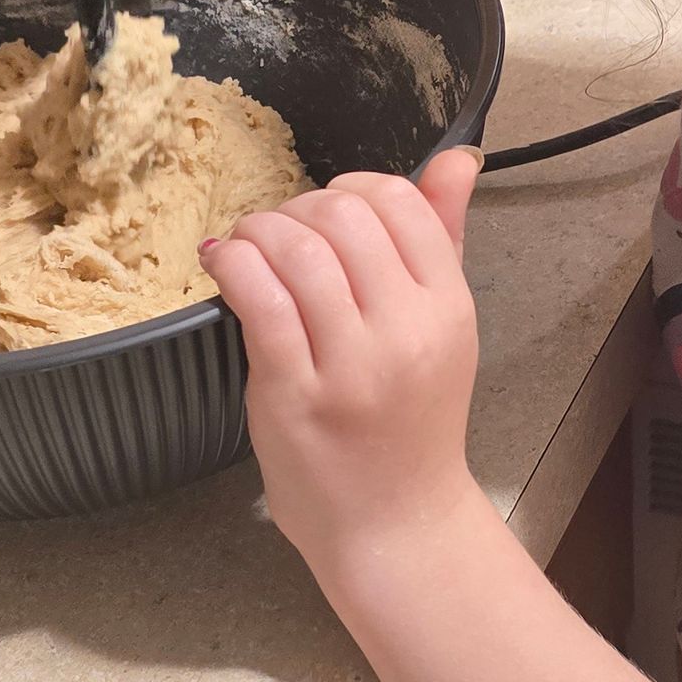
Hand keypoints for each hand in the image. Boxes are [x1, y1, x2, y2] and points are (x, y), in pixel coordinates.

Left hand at [201, 152, 487, 570]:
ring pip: (299, 251)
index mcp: (449, 308)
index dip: (352, 189)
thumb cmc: (413, 426)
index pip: (401, 203)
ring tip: (247, 246)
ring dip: (259, 231)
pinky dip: (233, 264)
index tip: (325, 215)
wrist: (397, 525)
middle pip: (346, 218)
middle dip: (299, 208)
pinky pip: (260, 300)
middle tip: (279, 235)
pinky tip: (223, 264)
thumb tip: (459, 156)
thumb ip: (443, 239)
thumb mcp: (443, 328)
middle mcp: (407, 332)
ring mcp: (351, 366)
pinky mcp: (296, 395)